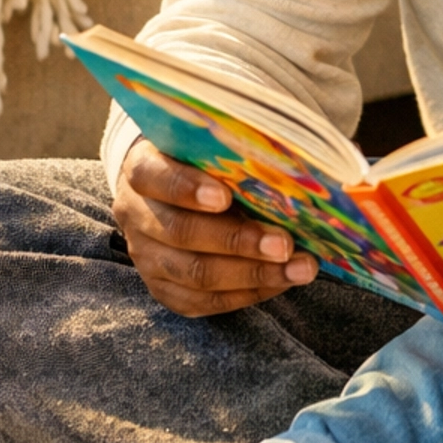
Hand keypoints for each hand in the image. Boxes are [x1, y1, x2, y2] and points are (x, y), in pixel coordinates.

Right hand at [113, 139, 318, 316]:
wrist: (170, 186)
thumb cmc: (201, 157)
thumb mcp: (211, 141)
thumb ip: (242, 143)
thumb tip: (306, 151)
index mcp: (142, 167)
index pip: (154, 176)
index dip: (187, 188)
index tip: (225, 196)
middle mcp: (136, 214)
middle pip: (180, 233)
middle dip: (237, 242)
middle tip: (283, 244)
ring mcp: (145, 256)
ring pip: (194, 274)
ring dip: (253, 274)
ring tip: (298, 268)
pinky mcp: (162, 288)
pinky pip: (202, 301)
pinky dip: (246, 293)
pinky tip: (280, 281)